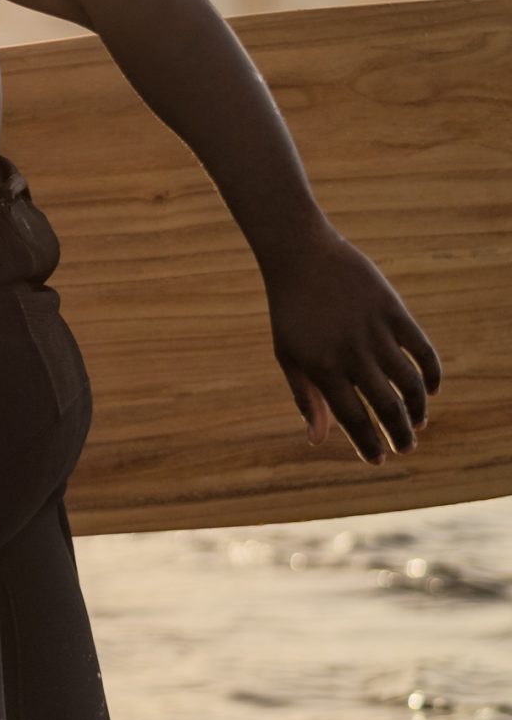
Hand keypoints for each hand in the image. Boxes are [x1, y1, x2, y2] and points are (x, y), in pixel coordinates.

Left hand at [262, 231, 441, 464]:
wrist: (302, 258)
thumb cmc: (291, 313)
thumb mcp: (287, 356)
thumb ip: (305, 398)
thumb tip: (318, 439)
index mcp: (321, 369)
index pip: (352, 419)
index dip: (368, 444)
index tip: (379, 460)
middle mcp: (351, 354)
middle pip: (385, 406)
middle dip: (399, 433)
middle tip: (406, 447)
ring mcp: (375, 333)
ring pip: (408, 382)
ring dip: (417, 408)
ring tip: (417, 423)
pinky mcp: (394, 312)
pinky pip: (422, 350)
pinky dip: (431, 373)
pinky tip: (430, 389)